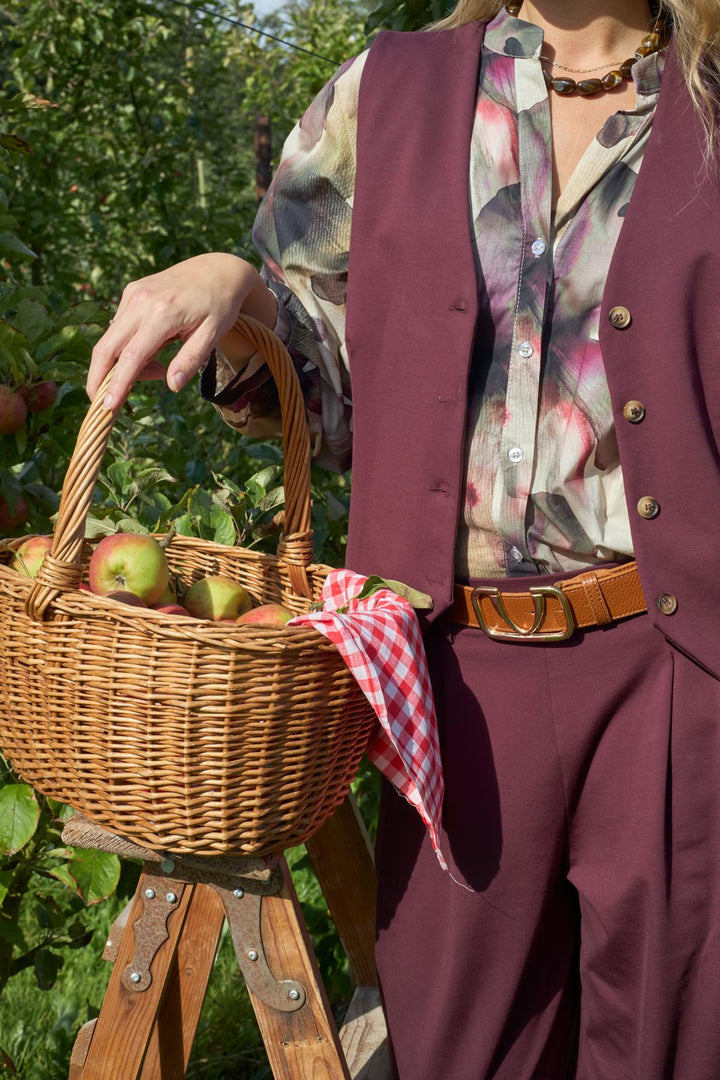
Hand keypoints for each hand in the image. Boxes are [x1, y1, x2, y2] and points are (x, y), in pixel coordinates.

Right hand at [86, 252, 277, 409]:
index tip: (107, 407)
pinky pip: (119, 327)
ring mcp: (132, 294)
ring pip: (110, 339)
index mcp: (162, 314)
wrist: (217, 270)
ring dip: (121, 364)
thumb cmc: (220, 306)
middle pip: (106, 347)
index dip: (117, 384)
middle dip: (98, 379)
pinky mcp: (131, 292)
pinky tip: (154, 350)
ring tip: (158, 368)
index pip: (131, 356)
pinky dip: (126, 347)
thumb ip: (191, 360)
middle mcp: (141, 301)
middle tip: (102, 404)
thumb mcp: (213, 335)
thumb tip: (172, 385)